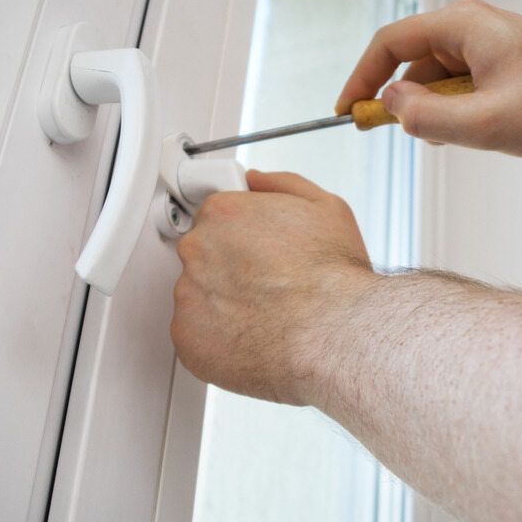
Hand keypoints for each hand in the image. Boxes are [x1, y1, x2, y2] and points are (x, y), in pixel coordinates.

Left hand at [171, 170, 374, 404]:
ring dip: (222, 305)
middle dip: (229, 270)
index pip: (215, 218)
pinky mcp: (187, 337)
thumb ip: (279, 184)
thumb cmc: (333, 277)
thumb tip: (254, 181)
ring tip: (264, 315)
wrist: (335, 334)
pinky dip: (218, 340)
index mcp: (222, 213)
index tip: (256, 252)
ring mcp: (188, 295)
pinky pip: (195, 335)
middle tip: (266, 285)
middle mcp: (196, 250)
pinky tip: (251, 338)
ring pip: (198, 297)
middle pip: (203, 256)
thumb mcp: (324, 207)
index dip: (240, 236)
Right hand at [336, 0, 521, 160]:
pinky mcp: (493, 63)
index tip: (346, 111)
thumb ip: (429, 117)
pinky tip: (480, 130)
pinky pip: (454, 87)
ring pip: (432, 81)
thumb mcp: (488, 124)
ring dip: (435, 113)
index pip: (389, 44)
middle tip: (415, 136)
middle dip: (406, 105)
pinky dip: (454, 112)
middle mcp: (470, 26)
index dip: (361, 78)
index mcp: (464, 24)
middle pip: (410, 64)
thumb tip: (388, 105)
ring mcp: (482, 44)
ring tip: (469, 135)